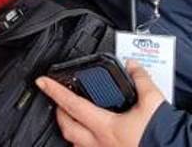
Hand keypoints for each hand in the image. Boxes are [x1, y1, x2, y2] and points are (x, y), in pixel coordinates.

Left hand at [36, 60, 164, 146]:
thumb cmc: (163, 137)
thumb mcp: (153, 102)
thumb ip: (140, 80)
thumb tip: (133, 65)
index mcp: (106, 127)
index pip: (72, 104)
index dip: (54, 91)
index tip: (41, 81)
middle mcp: (100, 144)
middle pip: (67, 128)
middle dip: (59, 113)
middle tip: (59, 100)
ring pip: (75, 144)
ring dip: (72, 130)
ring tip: (73, 118)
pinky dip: (84, 143)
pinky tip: (91, 136)